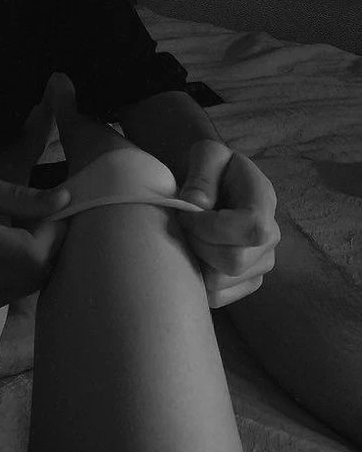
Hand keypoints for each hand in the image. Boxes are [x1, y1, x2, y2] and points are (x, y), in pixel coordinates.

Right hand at [0, 100, 70, 310]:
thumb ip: (19, 196)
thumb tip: (63, 200)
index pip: (33, 252)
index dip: (53, 232)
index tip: (53, 209)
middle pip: (38, 271)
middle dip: (50, 242)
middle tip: (41, 216)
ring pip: (33, 283)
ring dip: (40, 256)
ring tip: (25, 229)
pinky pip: (19, 290)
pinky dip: (26, 270)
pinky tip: (13, 248)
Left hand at [177, 140, 280, 307]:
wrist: (214, 185)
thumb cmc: (210, 169)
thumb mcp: (207, 154)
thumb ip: (202, 173)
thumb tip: (198, 205)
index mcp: (264, 202)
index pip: (252, 228)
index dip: (212, 227)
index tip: (188, 214)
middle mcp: (269, 238)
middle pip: (234, 262)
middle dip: (197, 244)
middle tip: (183, 227)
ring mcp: (260, 264)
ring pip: (220, 282)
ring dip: (193, 261)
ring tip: (189, 239)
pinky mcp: (245, 283)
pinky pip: (216, 297)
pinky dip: (196, 280)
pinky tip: (193, 256)